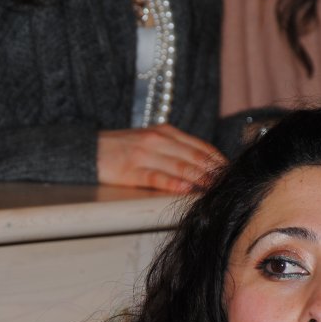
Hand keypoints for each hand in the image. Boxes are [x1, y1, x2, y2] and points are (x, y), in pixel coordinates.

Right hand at [97, 125, 226, 192]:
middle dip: (214, 171)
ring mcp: (143, 155)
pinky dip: (173, 183)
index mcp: (165, 132)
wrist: (86, 150)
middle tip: (231, 183)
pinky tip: (186, 188)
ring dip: (200, 177)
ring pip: (180, 166)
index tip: (234, 172)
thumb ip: (175, 150)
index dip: (218, 160)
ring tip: (216, 188)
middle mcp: (157, 140)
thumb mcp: (150, 142)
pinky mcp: (130, 171)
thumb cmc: (121, 149)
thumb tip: (203, 166)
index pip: (199, 146)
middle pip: (194, 156)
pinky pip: (156, 177)